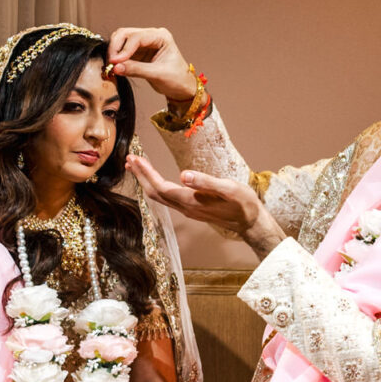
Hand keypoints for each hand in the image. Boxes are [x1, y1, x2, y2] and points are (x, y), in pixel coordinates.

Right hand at [107, 27, 199, 102]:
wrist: (182, 88)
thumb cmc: (177, 79)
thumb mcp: (158, 75)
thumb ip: (136, 70)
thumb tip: (116, 68)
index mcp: (161, 36)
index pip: (137, 37)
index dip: (124, 49)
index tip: (115, 61)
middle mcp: (151, 36)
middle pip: (125, 34)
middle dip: (116, 47)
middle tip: (110, 63)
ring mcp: (143, 43)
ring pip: (121, 40)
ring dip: (114, 51)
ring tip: (111, 66)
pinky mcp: (137, 52)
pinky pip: (122, 51)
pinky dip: (116, 57)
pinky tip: (114, 67)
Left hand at [128, 154, 282, 255]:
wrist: (251, 222)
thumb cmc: (243, 204)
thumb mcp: (228, 189)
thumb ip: (206, 182)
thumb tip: (184, 175)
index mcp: (191, 201)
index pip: (161, 187)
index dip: (146, 173)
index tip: (136, 159)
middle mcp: (185, 208)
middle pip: (155, 193)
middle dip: (141, 176)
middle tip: (129, 159)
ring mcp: (188, 210)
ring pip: (159, 196)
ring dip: (146, 181)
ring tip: (137, 167)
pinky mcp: (192, 209)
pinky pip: (167, 198)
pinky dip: (156, 186)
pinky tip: (156, 180)